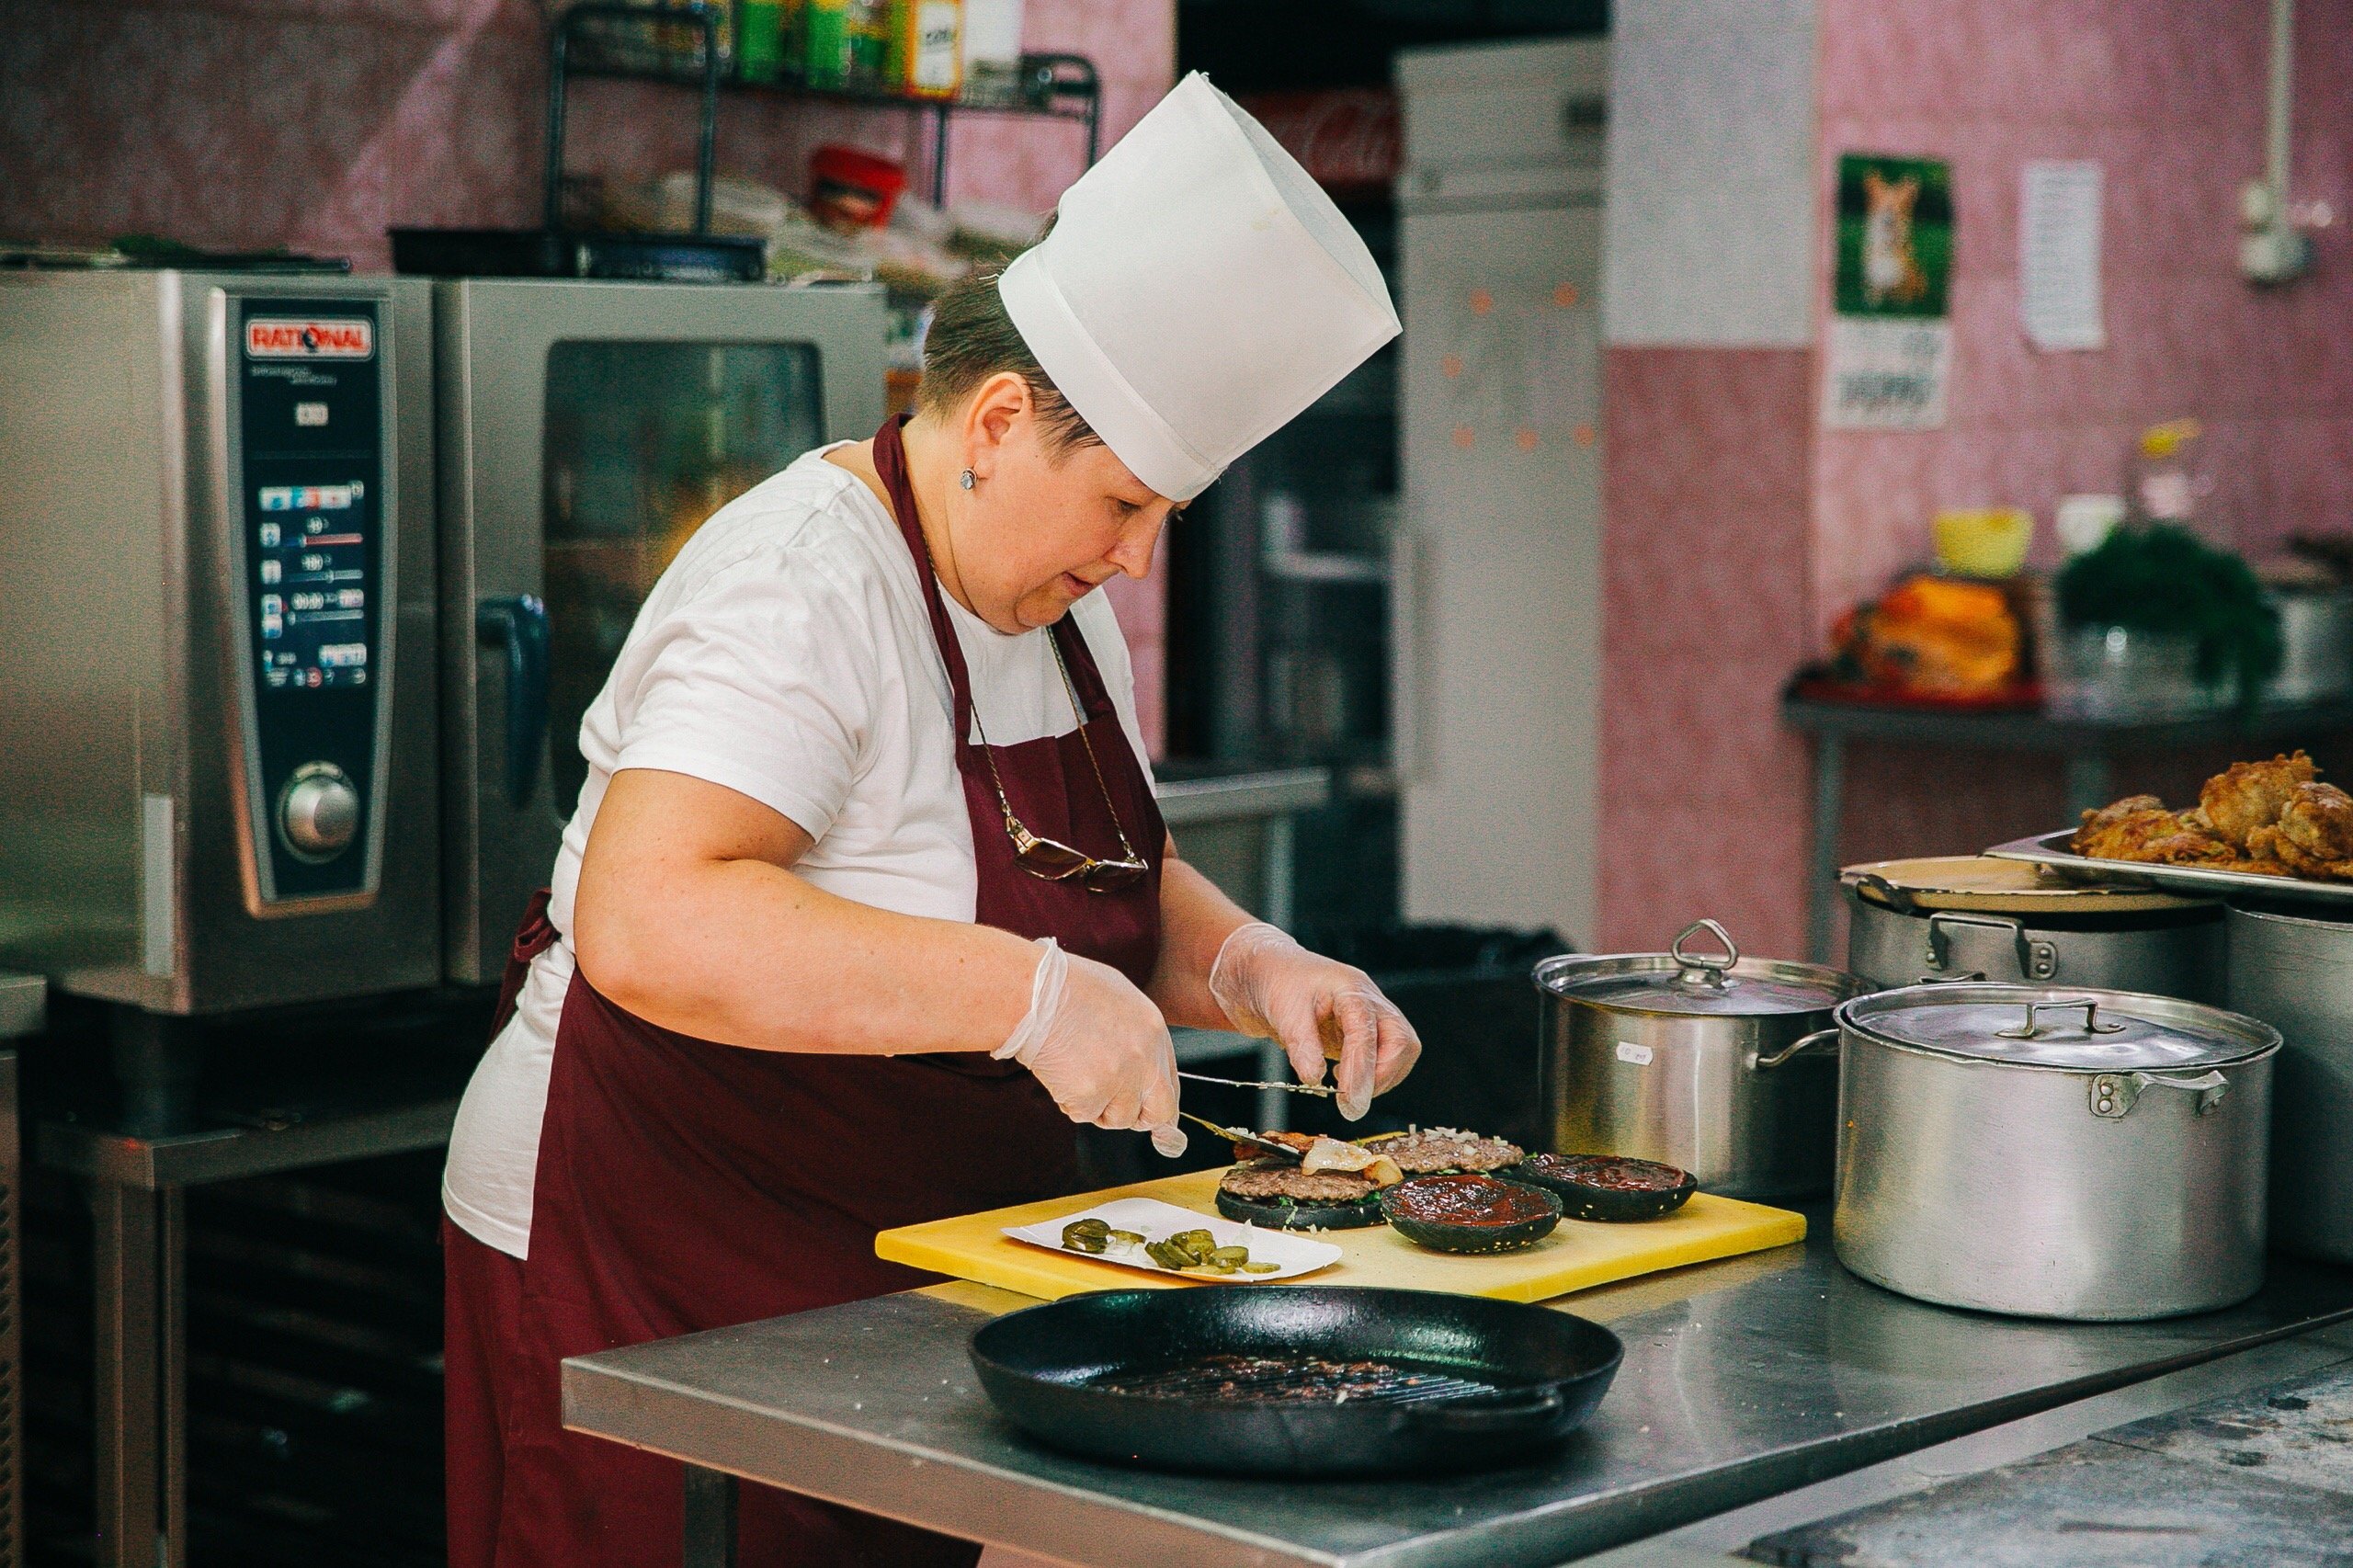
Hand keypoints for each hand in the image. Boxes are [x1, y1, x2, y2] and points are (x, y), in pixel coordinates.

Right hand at [997, 940, 1185, 1155]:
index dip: (1158, 1104)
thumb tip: (1141, 1073)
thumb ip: (1137, 1037)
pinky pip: (1084, 1114)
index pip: (1171, 1084)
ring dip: (1097, 1106)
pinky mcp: (1090, 1094)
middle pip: (1159, 1113)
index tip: (1152, 1119)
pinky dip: (1069, 1102)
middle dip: (1138, 1118)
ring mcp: (1119, 1079)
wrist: (1033, 992)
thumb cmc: (1067, 988)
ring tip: (1075, 1072)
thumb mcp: (1119, 1000)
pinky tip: (1059, 1073)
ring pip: (1117, 1118)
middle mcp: (1144, 1059)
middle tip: (1114, 1109)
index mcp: (1154, 1032)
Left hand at [1207, 923, 1420, 1119]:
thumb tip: (1315, 1078)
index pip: (1366, 1031)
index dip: (1361, 1068)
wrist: (1272, 976)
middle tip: (1352, 1099)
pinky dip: (1373, 1076)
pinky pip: (1387, 1059)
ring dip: (1380, 1079)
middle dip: (1382, 1075)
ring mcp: (1373, 1018)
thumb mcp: (1283, 1011)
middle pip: (1402, 1041)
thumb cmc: (1280, 983)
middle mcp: (1370, 1002)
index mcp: (1350, 988)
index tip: (1350, 1098)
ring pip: (1401, 1052)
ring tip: (1346, 1090)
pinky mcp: (1368, 1035)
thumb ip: (1301, 1045)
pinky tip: (1347, 1078)